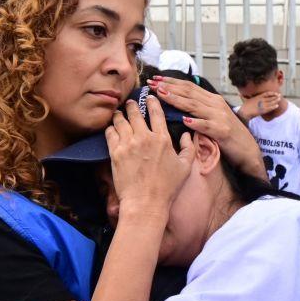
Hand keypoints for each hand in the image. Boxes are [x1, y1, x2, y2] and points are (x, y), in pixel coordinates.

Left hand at [106, 96, 193, 217]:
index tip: (149, 98)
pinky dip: (110, 128)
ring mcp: (128, 144)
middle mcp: (145, 138)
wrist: (146, 202)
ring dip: (119, 115)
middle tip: (129, 103)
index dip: (152, 103)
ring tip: (117, 113)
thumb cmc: (167, 188)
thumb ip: (189, 148)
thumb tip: (187, 134)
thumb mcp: (185, 168)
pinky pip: (110, 133)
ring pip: (120, 120)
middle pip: (135, 113)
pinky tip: (111, 128)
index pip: (156, 113)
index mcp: (162, 139)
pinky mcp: (115, 153)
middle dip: (131, 105)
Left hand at [148, 76, 263, 179]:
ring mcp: (219, 117)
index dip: (172, 81)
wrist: (247, 150)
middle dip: (168, 87)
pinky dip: (195, 122)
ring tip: (161, 94)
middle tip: (152, 83)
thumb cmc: (227, 136)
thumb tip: (177, 105)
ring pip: (194, 105)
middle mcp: (215, 104)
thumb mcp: (212, 118)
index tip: (156, 78)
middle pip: (189, 92)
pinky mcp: (223, 131)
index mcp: (212, 100)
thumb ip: (198, 110)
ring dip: (176, 99)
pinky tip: (184, 120)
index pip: (189, 87)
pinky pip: (206, 125)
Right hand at [238, 91, 280, 119]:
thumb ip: (243, 97)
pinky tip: (277, 106)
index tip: (276, 93)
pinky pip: (270, 108)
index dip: (272, 93)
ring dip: (276, 101)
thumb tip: (238, 94)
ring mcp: (262, 105)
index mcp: (258, 97)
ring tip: (279, 100)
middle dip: (275, 97)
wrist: (244, 112)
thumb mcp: (244, 100)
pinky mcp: (263, 110)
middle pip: (270, 97)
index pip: (267, 93)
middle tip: (280, 96)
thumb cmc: (244, 107)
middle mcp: (261, 100)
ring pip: (271, 102)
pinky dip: (273, 107)